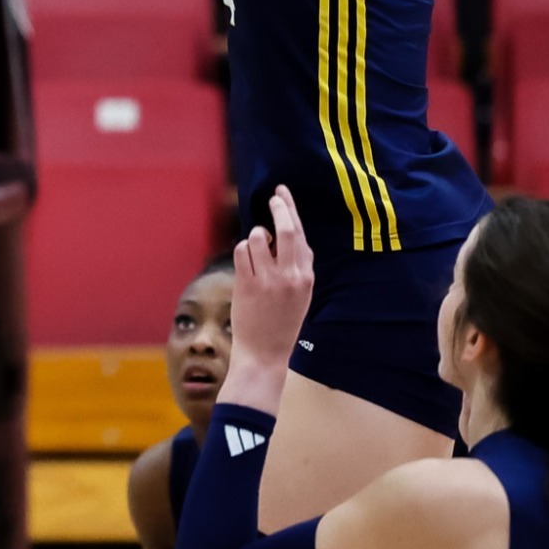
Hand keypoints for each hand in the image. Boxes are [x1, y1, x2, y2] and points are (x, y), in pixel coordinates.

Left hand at [228, 187, 316, 369]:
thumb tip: (288, 236)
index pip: (302, 236)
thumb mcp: (301, 295)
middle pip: (287, 229)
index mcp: (307, 277)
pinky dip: (241, 249)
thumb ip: (297, 267)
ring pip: (258, 237)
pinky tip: (245, 259)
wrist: (264, 352)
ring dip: (254, 236)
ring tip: (255, 248)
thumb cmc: (281, 323)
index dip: (292, 212)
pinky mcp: (248, 284)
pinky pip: (241, 251)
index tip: (283, 196)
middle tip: (274, 197)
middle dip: (280, 207)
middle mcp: (291, 276)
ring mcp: (269, 279)